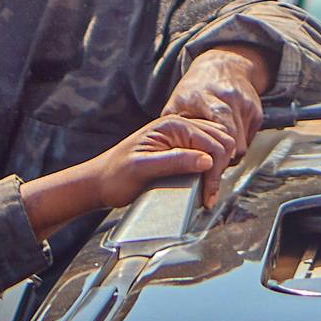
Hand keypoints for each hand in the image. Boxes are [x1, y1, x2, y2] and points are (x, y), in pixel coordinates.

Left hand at [19, 113, 237, 236]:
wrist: (99, 183)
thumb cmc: (115, 176)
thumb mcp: (143, 168)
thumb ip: (175, 161)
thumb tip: (207, 160)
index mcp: (174, 125)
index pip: (212, 142)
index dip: (215, 170)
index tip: (209, 195)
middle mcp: (180, 126)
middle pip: (221, 140)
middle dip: (220, 167)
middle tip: (209, 194)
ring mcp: (181, 137)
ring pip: (218, 145)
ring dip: (218, 167)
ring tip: (207, 191)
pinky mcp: (181, 149)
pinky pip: (208, 152)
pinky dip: (212, 167)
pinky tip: (204, 183)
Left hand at [164, 46, 267, 176]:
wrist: (222, 66)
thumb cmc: (194, 90)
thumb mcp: (175, 106)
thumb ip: (174, 133)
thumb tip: (171, 162)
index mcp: (207, 99)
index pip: (218, 134)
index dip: (214, 162)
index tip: (207, 186)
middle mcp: (230, 100)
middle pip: (231, 145)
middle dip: (219, 165)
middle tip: (207, 176)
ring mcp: (247, 105)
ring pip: (241, 147)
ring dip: (227, 157)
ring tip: (211, 155)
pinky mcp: (257, 112)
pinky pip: (248, 141)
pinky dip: (235, 147)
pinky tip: (223, 140)